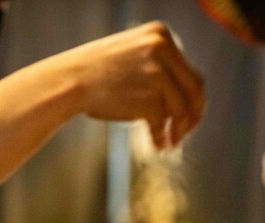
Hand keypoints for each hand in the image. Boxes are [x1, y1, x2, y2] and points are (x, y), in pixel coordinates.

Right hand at [55, 21, 205, 148]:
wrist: (69, 81)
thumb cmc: (96, 74)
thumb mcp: (133, 56)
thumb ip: (160, 69)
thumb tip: (185, 102)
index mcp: (161, 34)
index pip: (191, 72)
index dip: (194, 99)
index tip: (189, 116)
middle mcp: (163, 49)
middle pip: (194, 89)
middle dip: (193, 116)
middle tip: (185, 134)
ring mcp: (157, 73)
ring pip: (180, 108)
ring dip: (178, 130)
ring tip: (169, 144)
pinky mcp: (148, 97)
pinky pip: (162, 122)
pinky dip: (161, 137)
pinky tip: (157, 145)